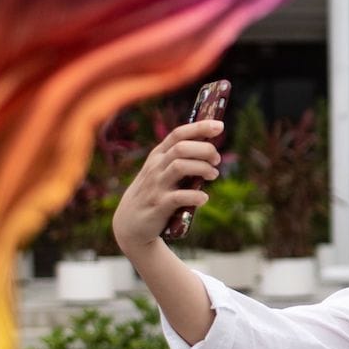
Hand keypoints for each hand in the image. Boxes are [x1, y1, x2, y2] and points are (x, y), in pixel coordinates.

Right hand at [111, 119, 223, 258]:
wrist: (129, 223)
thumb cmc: (153, 192)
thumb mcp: (160, 171)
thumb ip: (179, 159)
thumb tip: (211, 149)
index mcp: (158, 155)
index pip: (178, 134)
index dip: (200, 127)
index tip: (220, 126)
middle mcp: (156, 167)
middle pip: (182, 148)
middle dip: (205, 150)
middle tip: (217, 160)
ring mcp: (157, 186)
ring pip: (180, 166)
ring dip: (203, 169)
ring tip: (213, 175)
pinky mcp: (159, 205)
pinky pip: (179, 197)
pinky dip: (196, 196)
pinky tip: (204, 198)